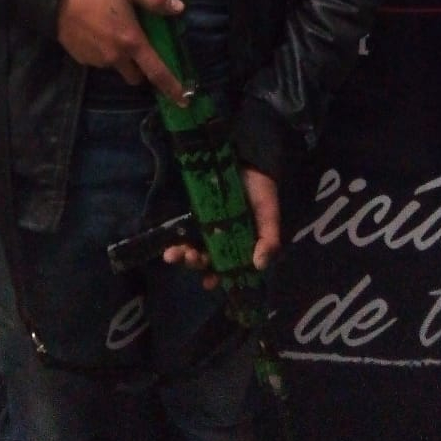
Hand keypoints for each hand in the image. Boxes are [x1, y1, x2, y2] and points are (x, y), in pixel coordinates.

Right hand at [56, 0, 187, 105]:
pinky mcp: (81, 59)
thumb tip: (179, 8)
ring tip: (112, 31)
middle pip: (136, 76)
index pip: (157, 71)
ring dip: (120, 57)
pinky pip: (99, 61)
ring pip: (117, 68)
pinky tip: (97, 32)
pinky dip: (103, 52)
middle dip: (141, 69)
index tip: (184, 100)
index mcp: (131, 41)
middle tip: (138, 47)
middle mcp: (116, 57)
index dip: (172, 87)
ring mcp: (97, 60)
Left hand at [162, 166, 280, 282]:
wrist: (249, 157)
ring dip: (182, 252)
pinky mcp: (194, 207)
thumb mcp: (269, 214)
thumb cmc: (261, 189)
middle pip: (205, 256)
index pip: (226, 266)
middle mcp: (219, 236)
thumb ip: (268, 239)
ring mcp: (205, 222)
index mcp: (238, 243)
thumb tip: (259, 265)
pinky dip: (177, 234)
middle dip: (194, 263)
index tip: (209, 283)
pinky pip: (184, 224)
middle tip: (190, 259)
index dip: (216, 276)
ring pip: (192, 243)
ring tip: (173, 254)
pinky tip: (172, 239)